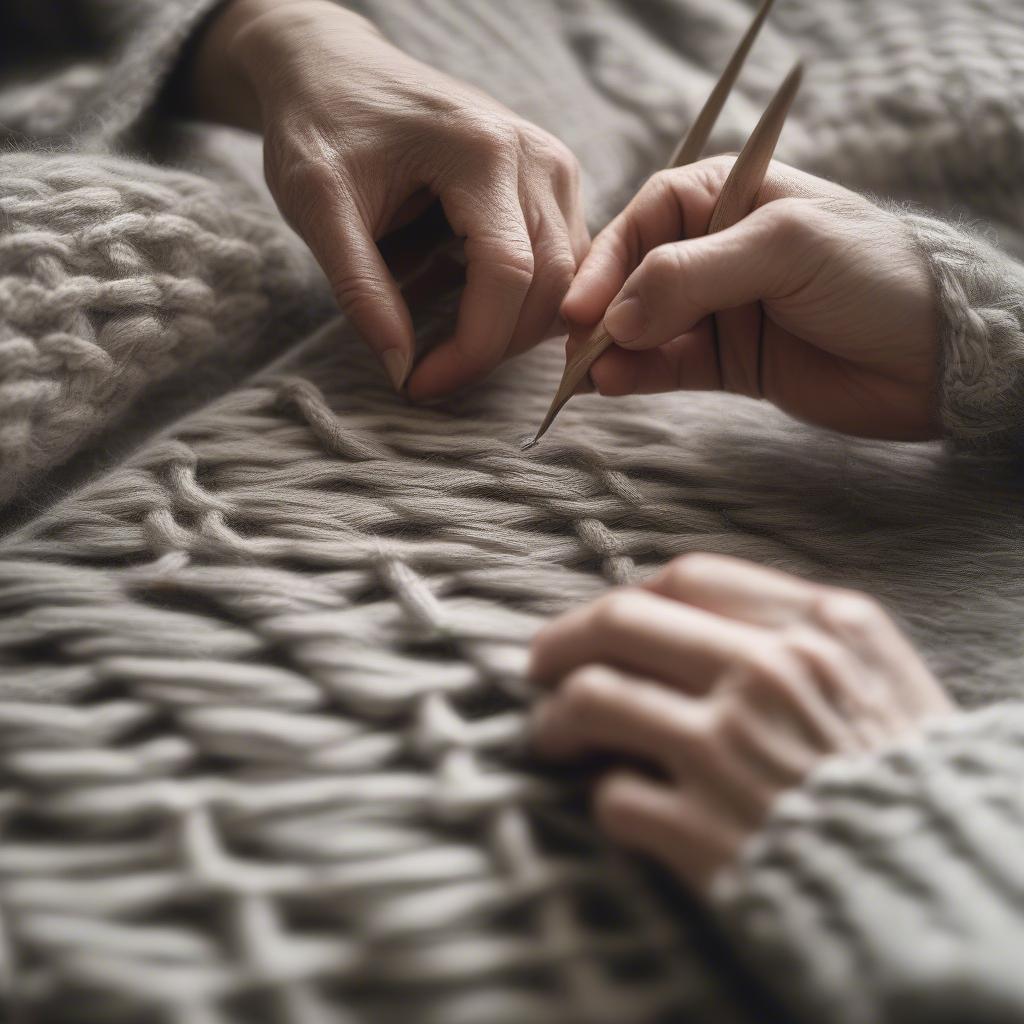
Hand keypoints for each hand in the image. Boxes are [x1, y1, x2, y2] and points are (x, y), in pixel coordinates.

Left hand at [187, 0, 587, 397]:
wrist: (333, 66)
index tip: (418, 384)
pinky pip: (561, 264)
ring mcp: (553, 168)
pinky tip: (472, 307)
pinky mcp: (550, 183)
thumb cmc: (319, 123)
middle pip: (551, 287)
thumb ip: (360, 288)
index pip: (507, 275)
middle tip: (429, 374)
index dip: (471, 348)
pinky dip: (524, 302)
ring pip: (567, 283)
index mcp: (483, 151)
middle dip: (492, 348)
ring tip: (446, 341)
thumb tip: (401, 368)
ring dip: (512, 329)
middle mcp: (537, 157)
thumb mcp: (317, 205)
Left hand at [529, 554, 952, 891]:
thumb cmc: (921, 790)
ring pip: (592, 698)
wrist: (952, 900)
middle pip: (621, 621)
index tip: (610, 621)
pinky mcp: (705, 832)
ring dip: (557, 718)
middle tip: (540, 665)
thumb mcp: (888, 685)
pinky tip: (616, 804)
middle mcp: (770, 674)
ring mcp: (731, 750)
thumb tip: (695, 624)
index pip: (687, 577)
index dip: (632, 596)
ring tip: (553, 736)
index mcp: (823, 628)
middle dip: (563, 640)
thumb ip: (806, 638)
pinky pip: (613, 796)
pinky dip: (603, 798)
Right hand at [561, 158, 939, 439]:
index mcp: (731, 197)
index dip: (608, 259)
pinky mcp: (729, 361)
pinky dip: (639, 376)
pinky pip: (668, 366)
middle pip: (635, 276)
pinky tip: (615, 385)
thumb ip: (693, 276)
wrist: (935, 358)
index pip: (648, 218)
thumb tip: (617, 319)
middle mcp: (718, 251)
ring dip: (613, 350)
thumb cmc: (874, 274)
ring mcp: (721, 310)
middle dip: (602, 312)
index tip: (582, 305)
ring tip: (589, 376)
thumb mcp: (783, 247)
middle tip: (576, 347)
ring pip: (645, 327)